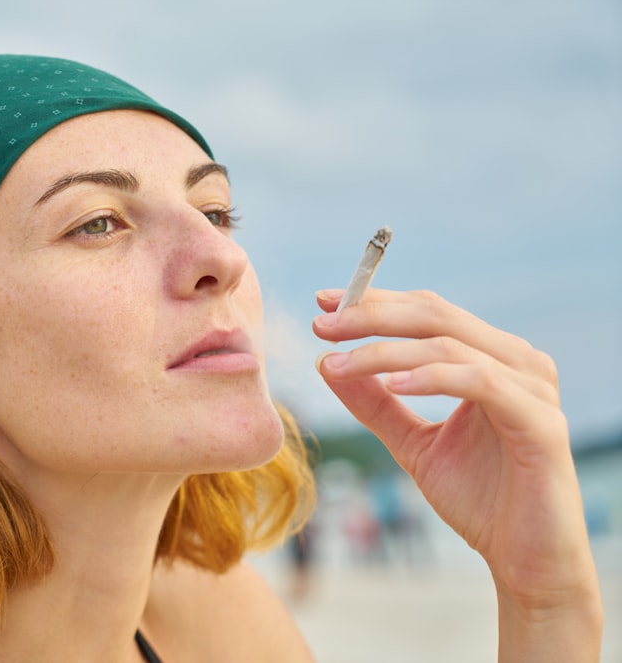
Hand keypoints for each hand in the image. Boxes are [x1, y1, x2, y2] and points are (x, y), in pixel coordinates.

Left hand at [312, 288, 601, 657]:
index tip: (322, 302)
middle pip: (435, 317)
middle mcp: (518, 362)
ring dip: (385, 352)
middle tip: (321, 325)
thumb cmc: (477, 499)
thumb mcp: (411, 442)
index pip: (428, 311)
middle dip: (371, 317)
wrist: (523, 561)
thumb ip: (374, 403)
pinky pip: (480, 383)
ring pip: (448, 346)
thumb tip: (325, 362)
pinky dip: (431, 378)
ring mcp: (534, 388)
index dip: (374, 302)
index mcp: (492, 358)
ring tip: (338, 364)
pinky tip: (391, 384)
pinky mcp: (542, 422)